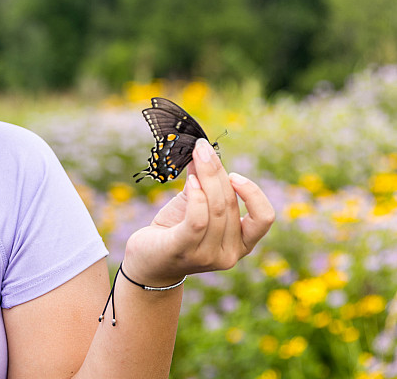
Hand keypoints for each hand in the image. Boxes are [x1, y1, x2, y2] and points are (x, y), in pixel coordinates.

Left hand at [121, 138, 274, 286]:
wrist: (148, 262)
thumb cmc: (174, 232)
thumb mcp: (193, 205)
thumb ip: (203, 184)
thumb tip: (203, 152)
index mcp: (241, 244)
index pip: (264, 218)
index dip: (253, 193)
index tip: (233, 175)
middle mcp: (229, 254)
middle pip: (230, 204)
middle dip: (216, 171)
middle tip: (202, 148)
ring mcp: (207, 256)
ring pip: (216, 209)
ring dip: (205, 178)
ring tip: (194, 159)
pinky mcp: (183, 252)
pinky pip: (198, 220)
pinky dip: (197, 197)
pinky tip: (190, 182)